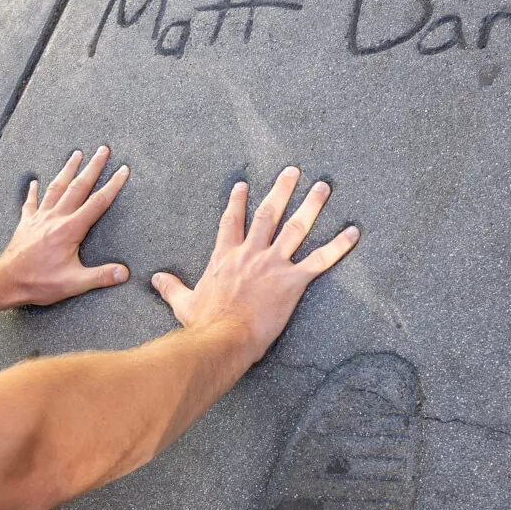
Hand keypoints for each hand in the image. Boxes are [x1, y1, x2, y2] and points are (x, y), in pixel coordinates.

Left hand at [0, 147, 130, 306]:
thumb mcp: (74, 283)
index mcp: (70, 230)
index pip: (97, 203)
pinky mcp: (26, 223)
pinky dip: (33, 191)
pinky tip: (34, 181)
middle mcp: (55, 218)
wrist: (6, 281)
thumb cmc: (39, 282)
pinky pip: (31, 202)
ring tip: (76, 154)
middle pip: (78, 187)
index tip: (123, 170)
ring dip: (67, 169)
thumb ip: (101, 276)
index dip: (113, 185)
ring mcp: (39, 218)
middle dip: (93, 167)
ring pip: (56, 187)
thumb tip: (124, 272)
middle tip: (102, 150)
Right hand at [151, 167, 359, 359]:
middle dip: (281, 190)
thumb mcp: (183, 303)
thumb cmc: (204, 324)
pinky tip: (354, 231)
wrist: (223, 338)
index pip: (232, 222)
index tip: (243, 186)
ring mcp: (273, 264)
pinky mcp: (293, 281)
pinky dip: (340, 245)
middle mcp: (251, 253)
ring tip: (323, 187)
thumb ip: (171, 288)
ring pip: (296, 227)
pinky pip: (321, 259)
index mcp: (225, 257)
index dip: (237, 202)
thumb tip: (156, 279)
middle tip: (293, 171)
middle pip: (268, 214)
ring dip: (312, 205)